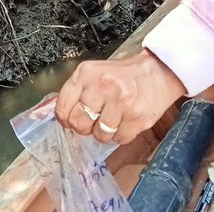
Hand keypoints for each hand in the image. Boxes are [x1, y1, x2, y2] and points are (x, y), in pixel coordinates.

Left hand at [55, 50, 186, 144]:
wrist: (158, 72)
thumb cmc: (123, 75)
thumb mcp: (94, 74)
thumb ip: (75, 93)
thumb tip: (55, 117)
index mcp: (86, 73)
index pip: (63, 107)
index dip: (65, 118)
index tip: (71, 119)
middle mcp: (102, 86)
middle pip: (79, 123)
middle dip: (84, 127)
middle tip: (94, 120)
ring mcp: (121, 102)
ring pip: (99, 135)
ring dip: (104, 132)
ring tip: (113, 118)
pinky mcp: (137, 117)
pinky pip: (119, 140)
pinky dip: (120, 135)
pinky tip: (125, 121)